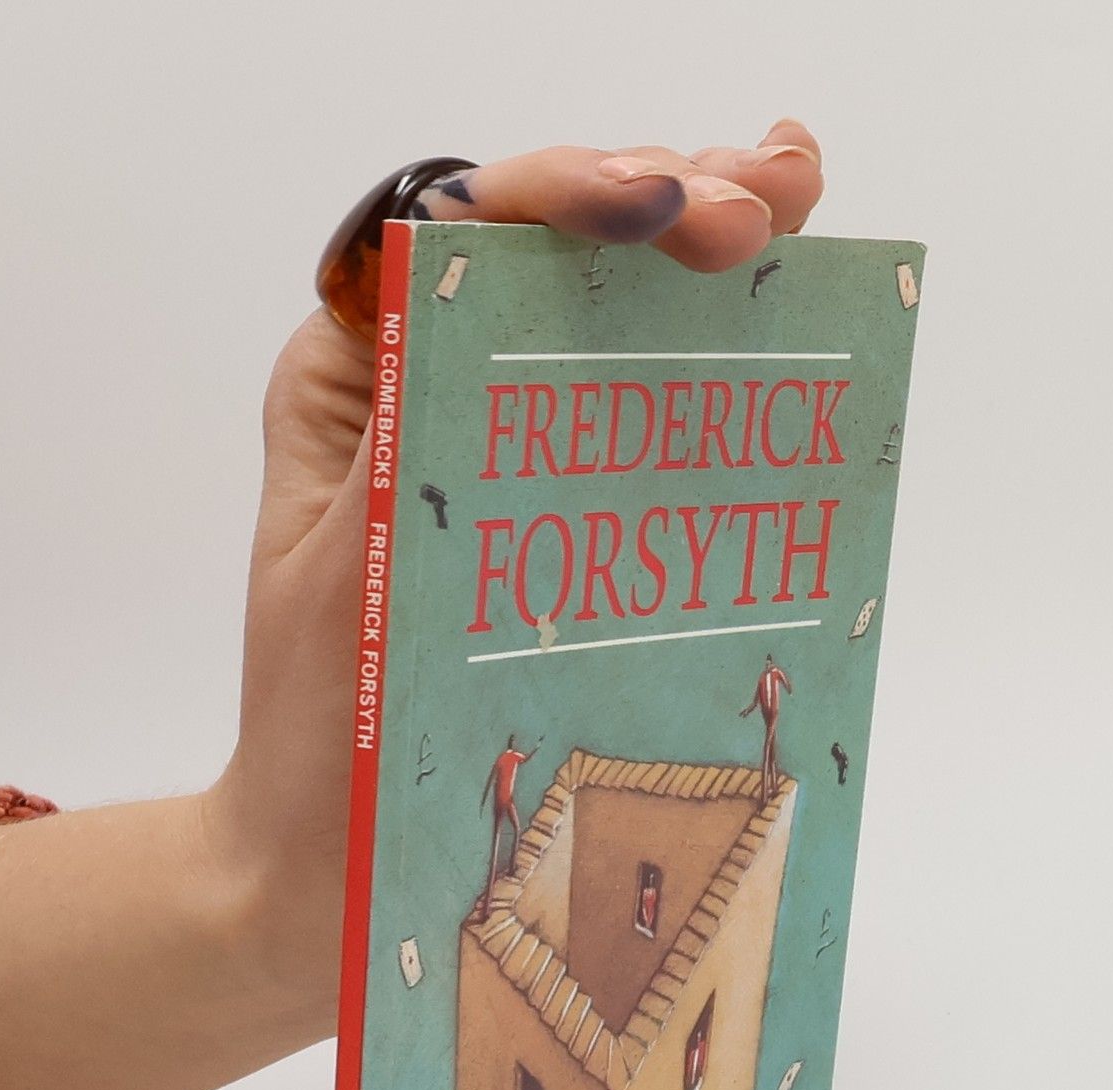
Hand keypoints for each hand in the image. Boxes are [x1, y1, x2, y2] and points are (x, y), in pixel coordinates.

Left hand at [202, 121, 826, 1001]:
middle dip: (670, 198)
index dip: (581, 190)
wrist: (331, 876)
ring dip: (707, 249)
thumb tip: (481, 258)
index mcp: (364, 374)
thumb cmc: (323, 741)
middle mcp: (438, 393)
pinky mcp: (572, 530)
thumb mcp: (352, 569)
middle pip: (561, 252)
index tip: (674, 206)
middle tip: (768, 201)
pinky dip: (723, 374)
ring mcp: (514, 458)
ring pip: (616, 319)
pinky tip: (789, 332)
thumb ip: (408, 423)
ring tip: (789, 206)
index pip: (473, 229)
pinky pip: (650, 430)